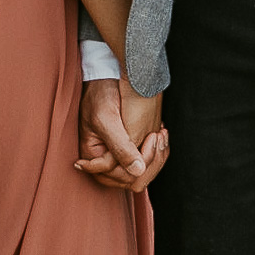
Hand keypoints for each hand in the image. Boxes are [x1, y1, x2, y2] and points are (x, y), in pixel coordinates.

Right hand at [76, 77, 168, 192]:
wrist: (107, 76)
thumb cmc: (101, 94)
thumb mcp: (107, 120)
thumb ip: (120, 148)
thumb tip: (138, 171)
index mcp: (94, 157)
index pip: (122, 178)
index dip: (140, 163)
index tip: (151, 137)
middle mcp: (105, 160)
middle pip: (134, 179)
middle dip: (151, 159)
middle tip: (158, 134)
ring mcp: (117, 154)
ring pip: (143, 171)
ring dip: (156, 154)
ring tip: (160, 132)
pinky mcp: (128, 147)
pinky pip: (146, 160)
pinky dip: (158, 149)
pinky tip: (160, 133)